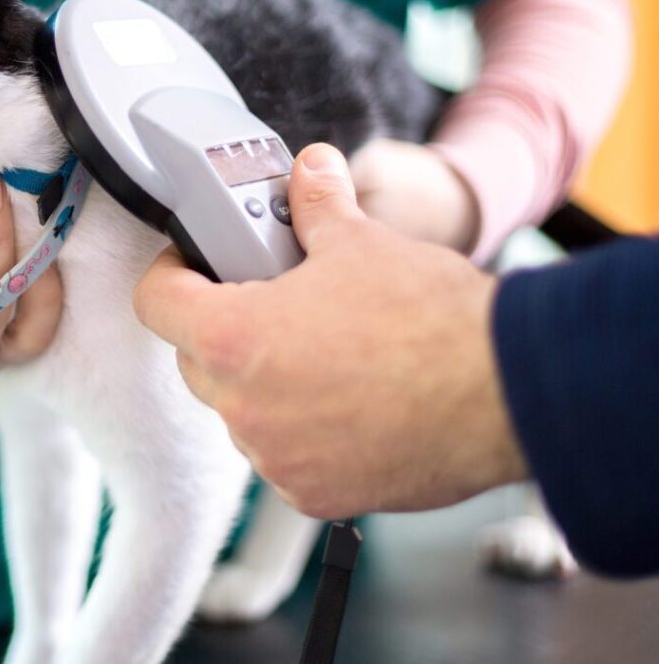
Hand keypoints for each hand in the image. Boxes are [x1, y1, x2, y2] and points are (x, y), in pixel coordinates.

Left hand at [134, 144, 526, 517]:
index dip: (171, 272)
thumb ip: (318, 203)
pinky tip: (347, 400)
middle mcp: (243, 409)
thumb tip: (310, 168)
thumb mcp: (361, 242)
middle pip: (195, 357)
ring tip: (319, 351)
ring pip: (241, 410)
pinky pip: (282, 454)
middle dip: (220, 325)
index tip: (196, 263)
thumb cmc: (430, 320)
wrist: (508, 393)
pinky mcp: (316, 495)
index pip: (155, 302)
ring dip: (262, 381)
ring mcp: (277, 459)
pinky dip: (299, 428)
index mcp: (233, 339)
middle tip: (268, 299)